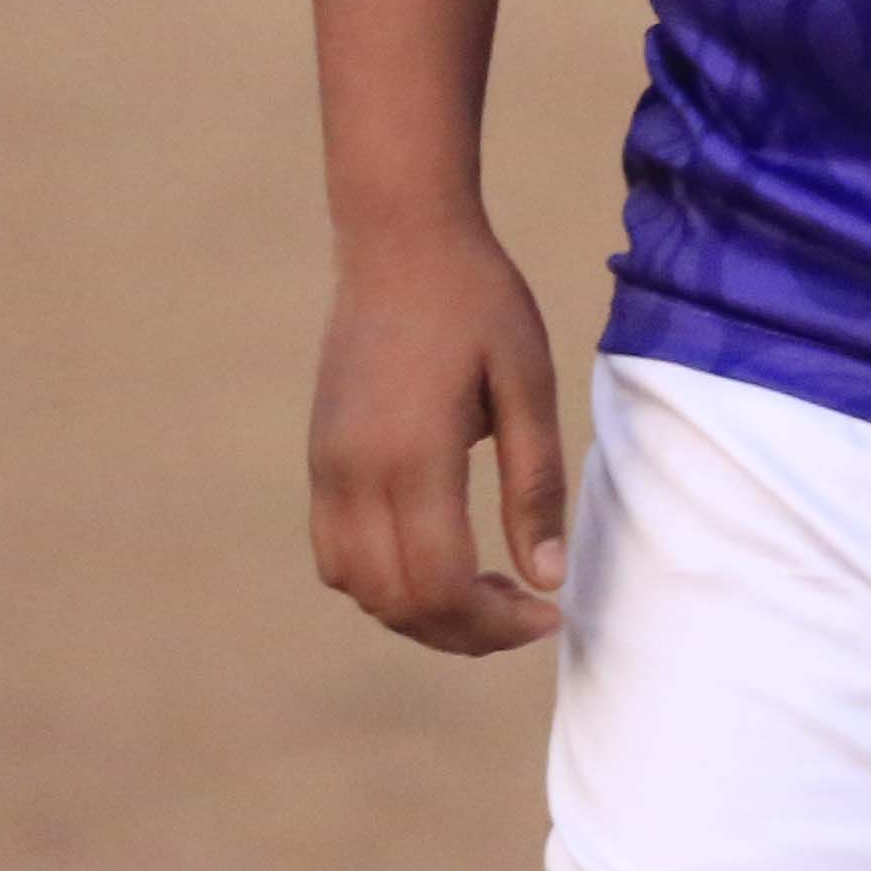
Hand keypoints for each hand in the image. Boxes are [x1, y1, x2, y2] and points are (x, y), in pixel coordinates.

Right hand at [306, 212, 569, 654]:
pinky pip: (336, 555)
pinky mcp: (319, 459)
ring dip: (422, 613)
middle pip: (400, 603)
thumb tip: (547, 579)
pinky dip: (382, 582)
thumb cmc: (477, 301)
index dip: (498, 623)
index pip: (443, 586)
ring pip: (360, 590)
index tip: (551, 614)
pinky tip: (436, 557)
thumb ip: (535, 486)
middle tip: (527, 612)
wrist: (398, 239)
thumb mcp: (527, 384)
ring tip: (486, 592)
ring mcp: (328, 469)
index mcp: (413, 456)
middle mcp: (355, 474)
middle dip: (467, 631)